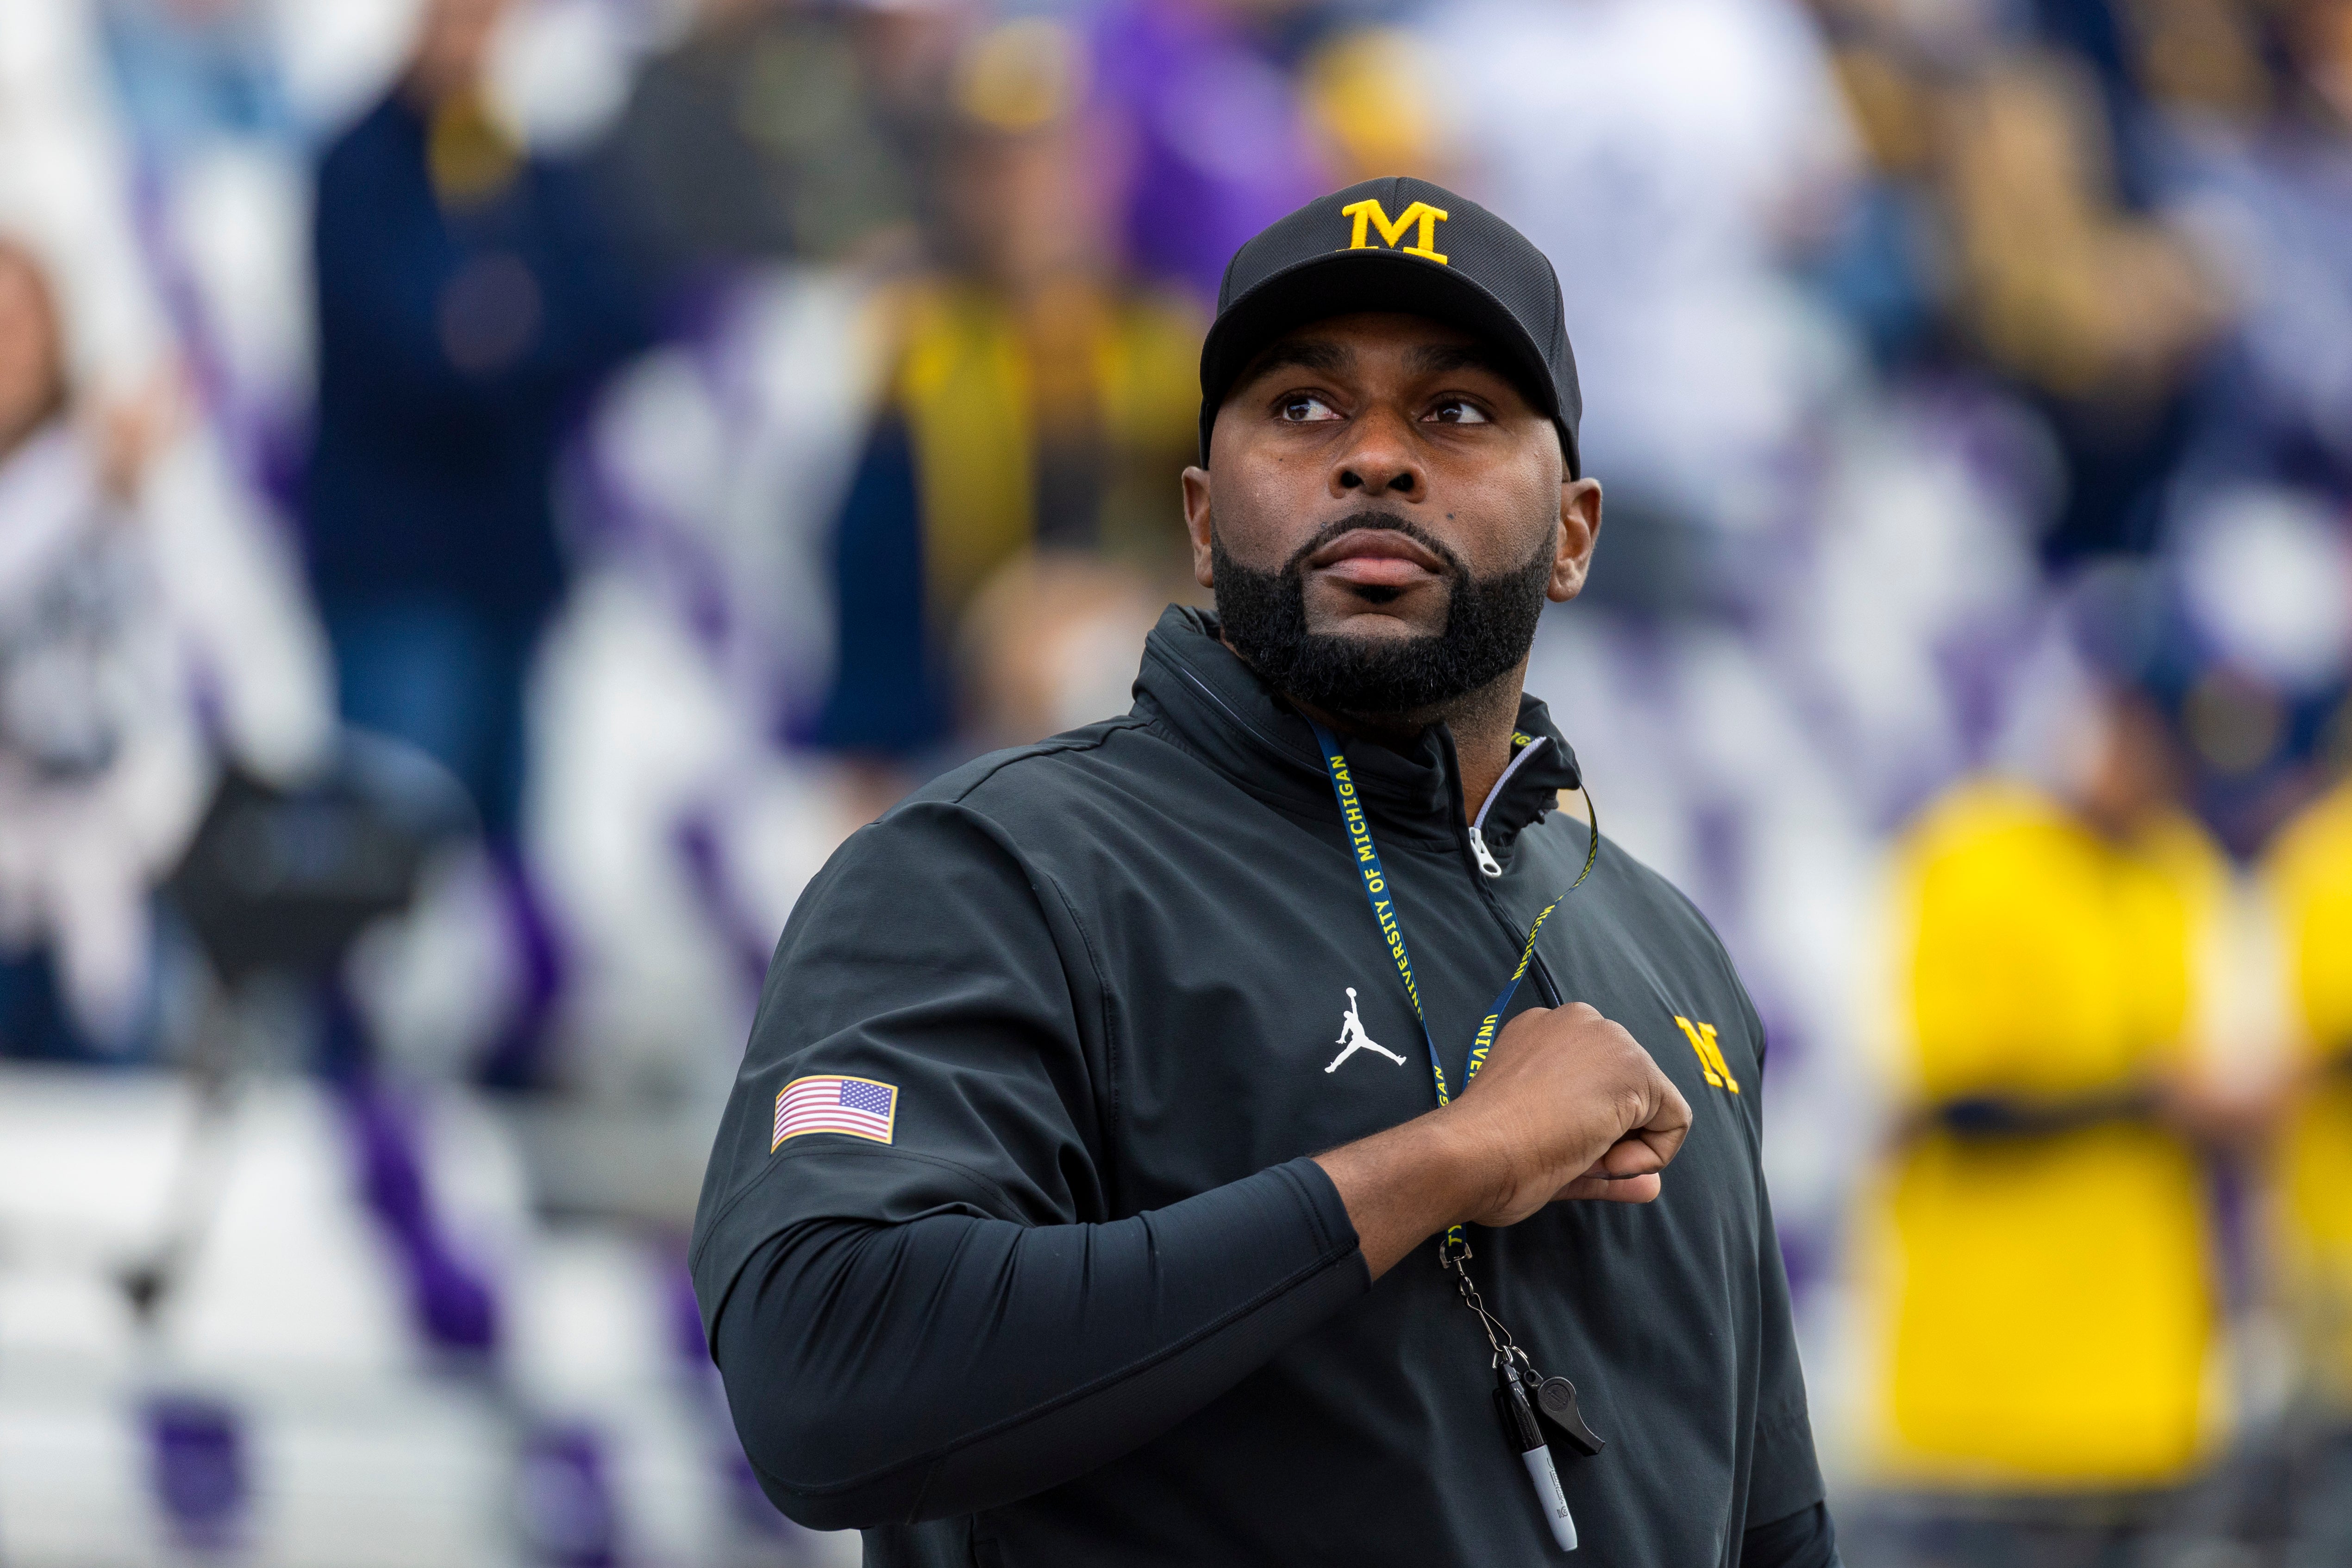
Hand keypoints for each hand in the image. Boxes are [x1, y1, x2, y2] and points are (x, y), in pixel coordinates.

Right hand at [1312, 1003, 1691, 1277]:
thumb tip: (1652, 1186)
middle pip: (1626, 1090)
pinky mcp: (1634, 1067)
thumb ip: (1602, 1164)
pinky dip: (1650, 1154)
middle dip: (1609, 1134)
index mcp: (1541, 1032)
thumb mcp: (1551, 1151)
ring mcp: (1608, 1040)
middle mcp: (1576, 1022)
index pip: (1593, 1084)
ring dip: (1624, 1145)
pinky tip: (1602, 1155)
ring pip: (1651, 1104)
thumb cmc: (1489, 1152)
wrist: (1472, 1152)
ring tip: (1580, 1155)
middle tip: (1567, 1154)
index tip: (1554, 1146)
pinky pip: (1675, 1121)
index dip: (1585, 1128)